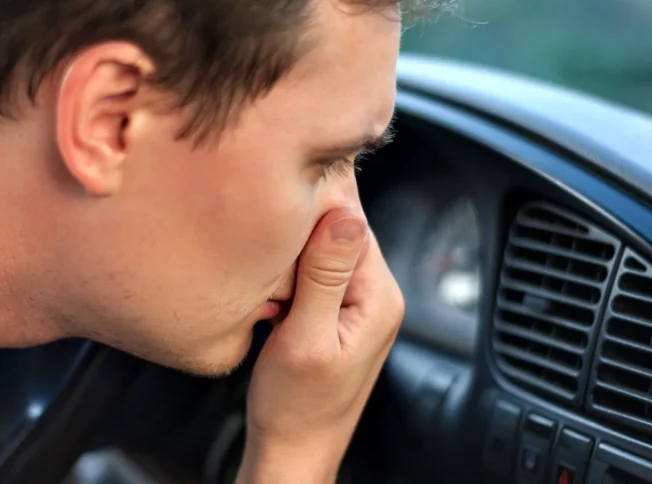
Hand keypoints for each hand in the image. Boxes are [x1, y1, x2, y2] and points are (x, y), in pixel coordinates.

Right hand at [236, 208, 404, 483]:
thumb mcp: (305, 338)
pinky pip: (315, 272)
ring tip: (273, 292)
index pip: (352, 219)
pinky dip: (289, 278)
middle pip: (338, 229)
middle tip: (272, 268)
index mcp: (379, 295)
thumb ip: (325, 275)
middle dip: (299, 236)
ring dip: (291, 258)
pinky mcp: (338, 311)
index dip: (313, 207)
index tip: (278, 200)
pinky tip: (275, 301)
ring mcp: (360, 302)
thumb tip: (346, 214)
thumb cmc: (296, 408)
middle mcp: (378, 293)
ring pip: (322, 248)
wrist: (293, 451)